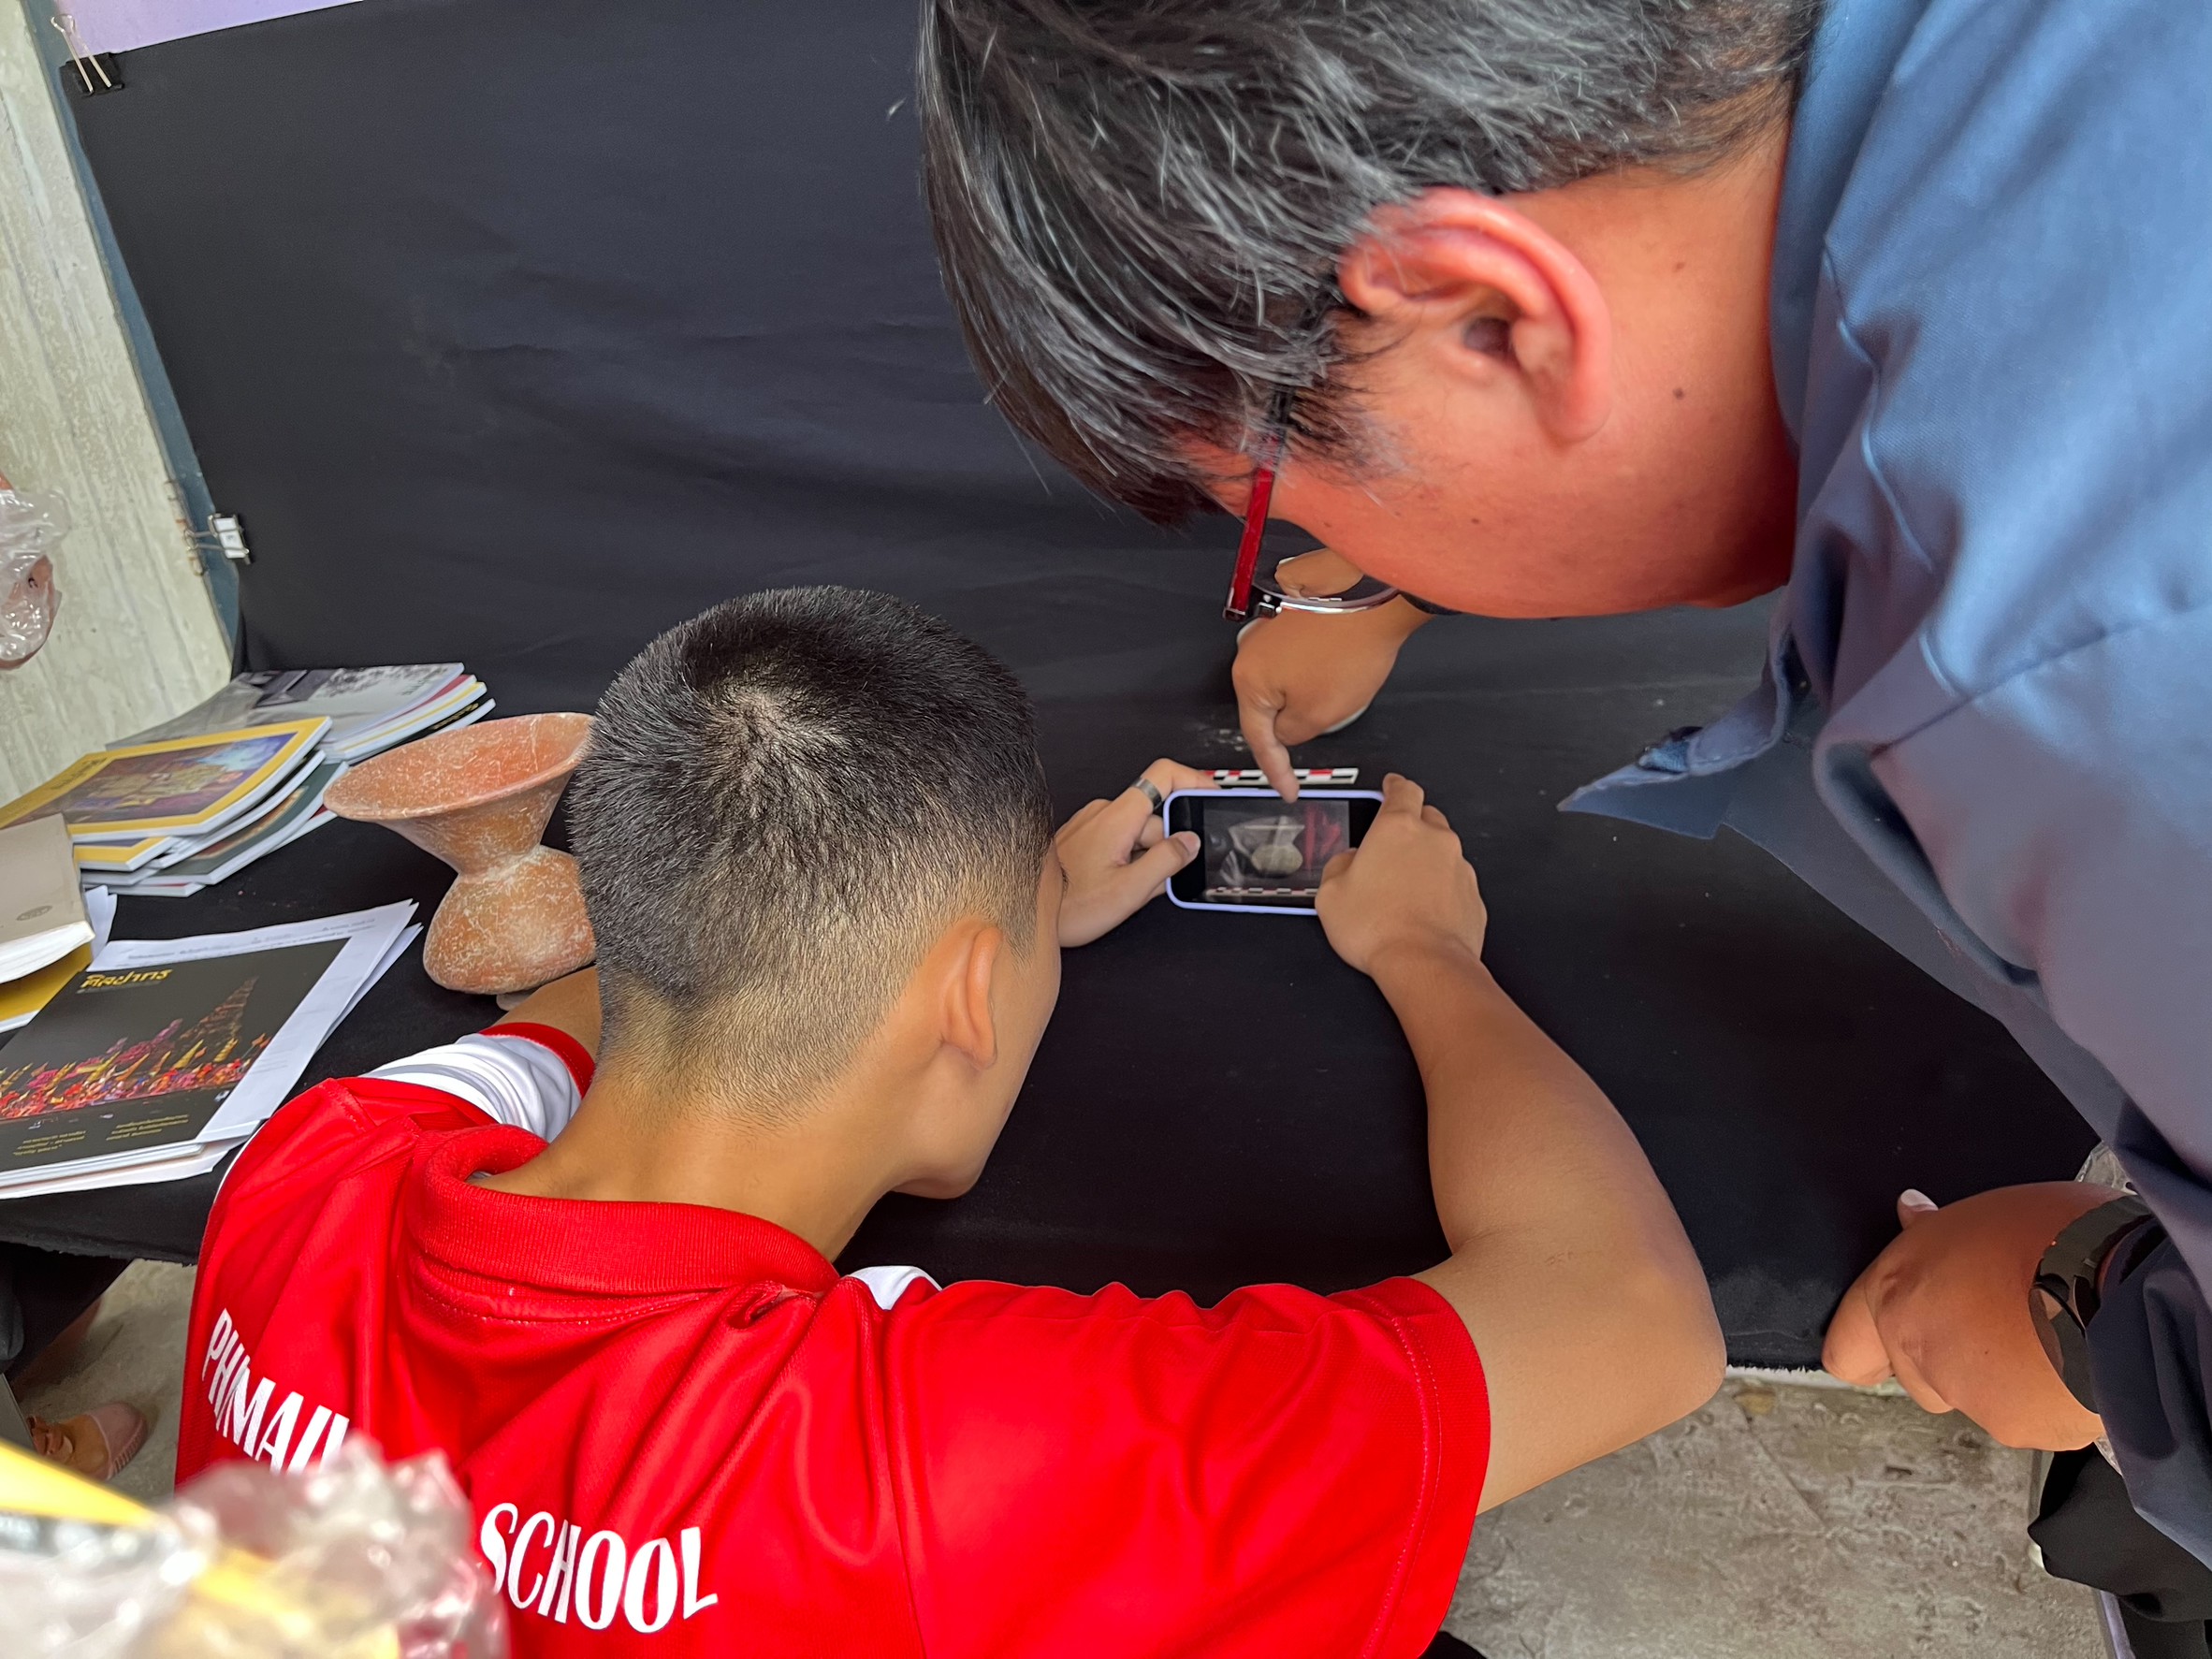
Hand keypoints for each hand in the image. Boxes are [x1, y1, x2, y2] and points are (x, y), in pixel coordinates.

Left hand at [1054, 759, 1212, 946]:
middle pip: (1156, 816)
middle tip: (1156, 882)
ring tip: (1128, 892)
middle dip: (1166, 848)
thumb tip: (1190, 841)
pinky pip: (1121, 841)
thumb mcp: (1130, 890)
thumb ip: (1167, 861)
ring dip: (1146, 860)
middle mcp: (1105, 811)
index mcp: (1119, 817)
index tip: (1212, 798)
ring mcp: (1094, 823)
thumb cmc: (1070, 906)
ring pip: (1139, 833)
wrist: (1025, 911)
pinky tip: (1117, 886)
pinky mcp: (1087, 836)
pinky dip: (1130, 860)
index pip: (1165, 775)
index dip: (1194, 781)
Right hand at [1233, 551, 1429, 799]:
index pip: (1259, 738)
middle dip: (1295, 725)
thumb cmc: (1348, 649)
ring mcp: (1269, 632)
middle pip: (1268, 709)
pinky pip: (1296, 662)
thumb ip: (1292, 734)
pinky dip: (1316, 675)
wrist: (1375, 597)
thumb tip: (1286, 731)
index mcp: (1248, 679)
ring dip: (1310, 697)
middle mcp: (1250, 652)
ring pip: (1285, 685)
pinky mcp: (1291, 619)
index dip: (1276, 770)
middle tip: (1323, 732)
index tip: (1287, 789)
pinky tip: (1339, 672)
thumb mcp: (1318, 715)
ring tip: (1342, 690)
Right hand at [1315, 774, 1486, 974]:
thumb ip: (1340, 865)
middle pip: (1427, 816)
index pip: (1403, 789)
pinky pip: (1455, 882)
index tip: (1392, 784)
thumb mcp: (1330, 893)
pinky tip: (1422, 910)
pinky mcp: (1473, 896)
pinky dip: (1441, 889)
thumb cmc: (1378, 929)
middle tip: (1391, 847)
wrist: (1424, 965)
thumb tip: (1349, 862)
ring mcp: (1458, 867)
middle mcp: (1434, 840)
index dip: (1395, 785)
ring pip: (1443, 851)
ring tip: (1403, 890)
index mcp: (1397, 828)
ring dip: (1426, 861)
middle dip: (1411, 825)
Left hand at [1823, 1182, 2114, 1449]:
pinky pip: (2025, 1417)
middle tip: (1996, 1320)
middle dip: (1947, 1356)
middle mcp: (1919, 1350)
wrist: (2125, 1290)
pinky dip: (2042, 1400)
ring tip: (2047, 1336)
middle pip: (1916, 1374)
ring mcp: (1968, 1395)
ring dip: (1998, 1378)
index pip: (1846, 1350)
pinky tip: (2071, 1364)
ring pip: (1972, 1397)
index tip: (1883, 1343)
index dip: (1866, 1347)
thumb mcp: (1984, 1211)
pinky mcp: (2020, 1429)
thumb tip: (1912, 1214)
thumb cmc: (2059, 1236)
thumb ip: (1936, 1229)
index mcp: (1898, 1293)